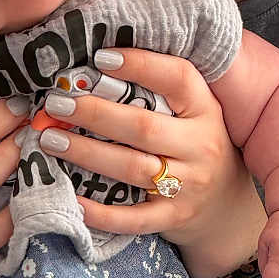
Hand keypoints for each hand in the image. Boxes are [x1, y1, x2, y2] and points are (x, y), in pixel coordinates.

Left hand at [35, 47, 267, 277]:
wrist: (227, 207)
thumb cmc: (197, 148)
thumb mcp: (196, 114)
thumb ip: (163, 91)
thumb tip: (98, 64)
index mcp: (206, 111)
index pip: (179, 78)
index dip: (141, 65)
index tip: (100, 58)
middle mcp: (200, 146)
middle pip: (143, 127)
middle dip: (95, 114)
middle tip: (56, 104)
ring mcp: (188, 186)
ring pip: (132, 169)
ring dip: (87, 153)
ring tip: (51, 140)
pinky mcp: (173, 218)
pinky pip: (133, 218)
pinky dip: (101, 213)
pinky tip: (73, 200)